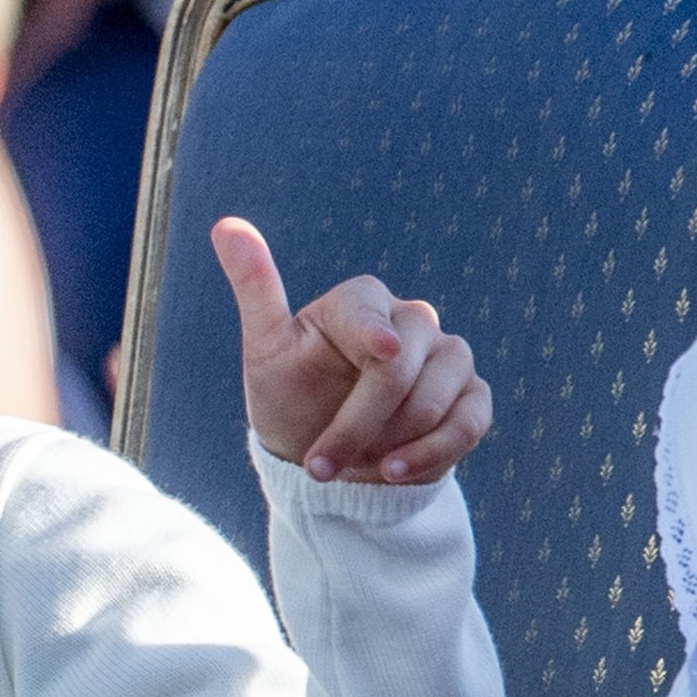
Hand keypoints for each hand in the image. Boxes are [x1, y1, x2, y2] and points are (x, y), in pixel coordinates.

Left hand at [211, 217, 490, 483]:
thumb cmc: (289, 396)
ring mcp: (446, 358)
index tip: (379, 352)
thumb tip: (224, 224)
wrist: (326, 456)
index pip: (370, 310)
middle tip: (322, 463)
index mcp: (360, 301)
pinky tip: (396, 472)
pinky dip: (436, 451)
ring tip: (355, 468)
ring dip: (396, 440)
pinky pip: (472, 420)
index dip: (374, 331)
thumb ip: (255, 287)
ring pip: (440, 394)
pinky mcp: (470, 397)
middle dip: (360, 420)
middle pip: (402, 364)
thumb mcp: (265, 347)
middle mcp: (410, 320)